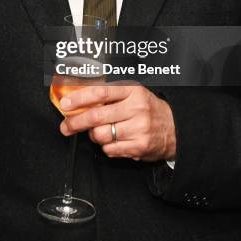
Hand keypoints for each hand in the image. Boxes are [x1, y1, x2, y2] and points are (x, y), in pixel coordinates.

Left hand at [59, 84, 175, 161]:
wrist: (174, 128)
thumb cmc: (147, 108)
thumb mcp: (132, 94)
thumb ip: (109, 96)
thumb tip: (78, 102)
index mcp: (132, 91)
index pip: (101, 93)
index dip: (80, 99)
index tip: (66, 104)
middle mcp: (135, 108)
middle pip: (96, 116)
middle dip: (76, 122)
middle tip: (66, 126)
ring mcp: (138, 128)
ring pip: (101, 135)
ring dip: (95, 135)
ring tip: (102, 131)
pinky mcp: (138, 146)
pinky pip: (109, 149)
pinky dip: (107, 146)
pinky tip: (116, 140)